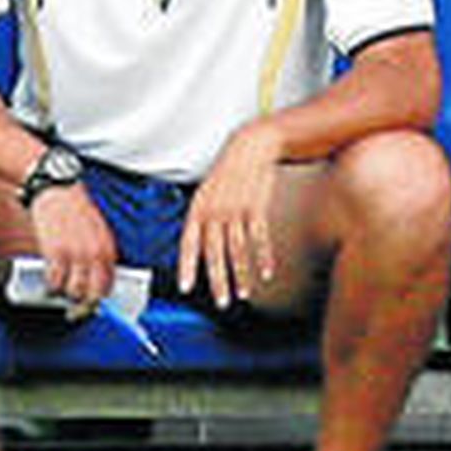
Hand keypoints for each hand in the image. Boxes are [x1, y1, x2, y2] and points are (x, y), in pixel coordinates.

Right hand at [30, 183, 117, 314]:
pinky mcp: (56, 252)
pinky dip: (50, 285)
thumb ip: (97, 253)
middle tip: (73, 309)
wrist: (56, 189)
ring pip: (74, 291)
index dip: (99, 299)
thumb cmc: (74, 207)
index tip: (90, 304)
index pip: (109, 285)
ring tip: (58, 292)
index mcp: (107, 248)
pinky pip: (55, 280)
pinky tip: (48, 282)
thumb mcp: (95, 230)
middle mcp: (95, 254)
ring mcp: (76, 254)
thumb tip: (92, 276)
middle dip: (83, 306)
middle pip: (94, 294)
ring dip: (65, 296)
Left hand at [177, 123, 281, 307]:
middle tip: (221, 302)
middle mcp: (214, 212)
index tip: (185, 287)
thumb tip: (195, 247)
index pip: (188, 243)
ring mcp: (236, 210)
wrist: (250, 148)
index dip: (186, 267)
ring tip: (243, 294)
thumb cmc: (225, 175)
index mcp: (197, 209)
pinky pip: (259, 238)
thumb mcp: (205, 193)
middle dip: (218, 281)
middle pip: (215, 253)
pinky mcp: (257, 208)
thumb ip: (200, 220)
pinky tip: (265, 273)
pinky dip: (262, 257)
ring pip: (238, 250)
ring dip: (241, 275)